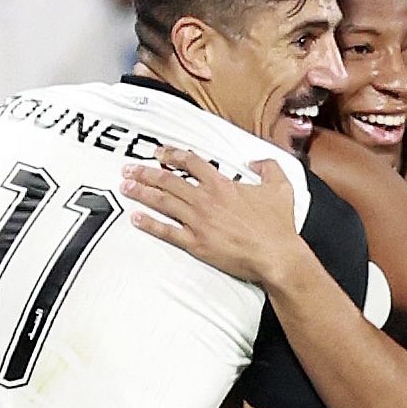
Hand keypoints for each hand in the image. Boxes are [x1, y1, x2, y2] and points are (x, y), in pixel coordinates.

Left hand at [120, 147, 302, 282]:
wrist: (275, 255)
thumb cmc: (278, 225)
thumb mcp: (280, 188)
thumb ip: (269, 168)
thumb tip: (256, 162)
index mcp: (222, 185)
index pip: (191, 162)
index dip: (172, 154)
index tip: (158, 152)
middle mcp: (205, 199)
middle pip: (168, 180)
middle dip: (145, 172)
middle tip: (129, 168)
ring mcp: (198, 221)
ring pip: (163, 202)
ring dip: (141, 192)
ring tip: (125, 186)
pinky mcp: (195, 243)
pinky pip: (166, 231)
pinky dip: (149, 224)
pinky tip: (135, 218)